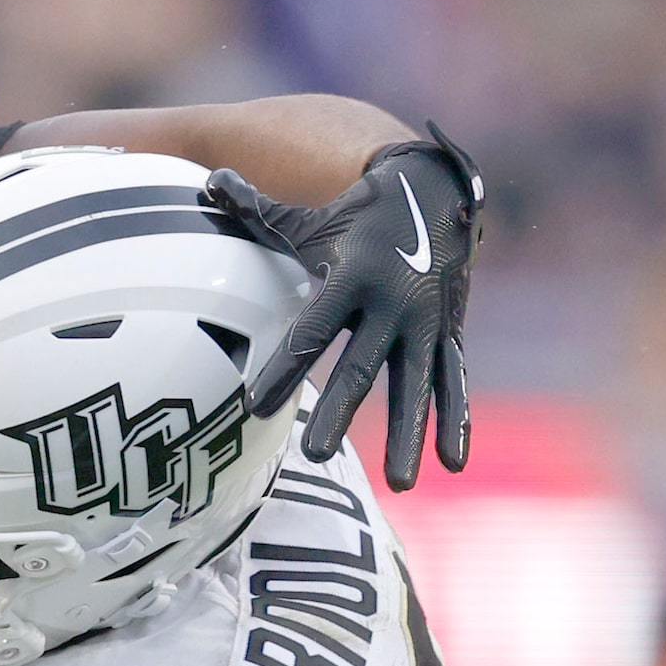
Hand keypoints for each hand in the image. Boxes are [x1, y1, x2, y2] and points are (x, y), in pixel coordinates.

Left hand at [205, 125, 481, 491]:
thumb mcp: (307, 217)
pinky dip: (457, 422)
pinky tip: (452, 465)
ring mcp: (426, 323)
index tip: (254, 406)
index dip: (284, 366)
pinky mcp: (451, 334)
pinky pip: (455, 383)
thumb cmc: (356, 215)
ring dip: (408, 435)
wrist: (437, 193)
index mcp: (351, 276)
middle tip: (313, 453)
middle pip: (361, 365)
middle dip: (338, 410)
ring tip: (398, 484)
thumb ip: (254, 210)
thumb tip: (207, 181)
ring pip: (416, 387)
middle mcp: (392, 303)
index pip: (311, 329)